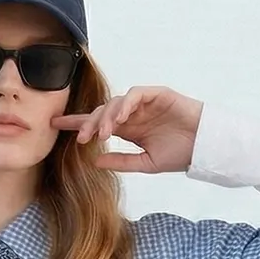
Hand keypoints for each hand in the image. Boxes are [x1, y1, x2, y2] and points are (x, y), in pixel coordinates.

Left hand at [53, 85, 203, 173]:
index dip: (77, 123)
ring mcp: (144, 103)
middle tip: (81, 139)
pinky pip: (136, 94)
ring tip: (102, 134)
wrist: (205, 147)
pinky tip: (119, 118)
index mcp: (128, 129)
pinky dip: (125, 104)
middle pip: (102, 112)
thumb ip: (121, 162)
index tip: (55, 126)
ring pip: (116, 103)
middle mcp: (132, 115)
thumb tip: (94, 162)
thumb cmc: (179, 154)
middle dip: (88, 124)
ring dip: (106, 117)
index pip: (97, 124)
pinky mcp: (158, 94)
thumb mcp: (145, 164)